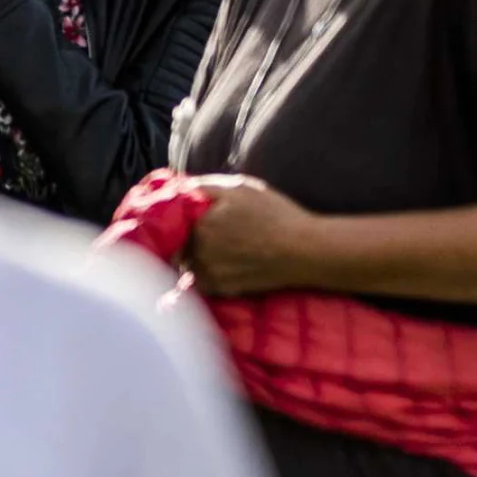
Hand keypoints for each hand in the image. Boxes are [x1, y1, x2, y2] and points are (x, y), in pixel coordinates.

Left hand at [177, 174, 326, 295]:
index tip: (183, 218)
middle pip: (176, 243)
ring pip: (187, 263)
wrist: (307, 251)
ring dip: (192, 257)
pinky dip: (204, 274)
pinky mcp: (224, 289)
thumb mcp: (239, 187)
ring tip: (216, 248)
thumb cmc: (276, 214)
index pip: (169, 222)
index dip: (174, 219)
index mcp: (200, 224)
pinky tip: (221, 263)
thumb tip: (176, 188)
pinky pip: (201, 282)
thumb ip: (202, 187)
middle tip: (202, 232)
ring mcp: (211, 273)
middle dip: (182, 237)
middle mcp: (200, 251)